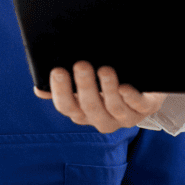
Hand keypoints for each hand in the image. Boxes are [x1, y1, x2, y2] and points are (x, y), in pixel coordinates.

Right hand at [35, 61, 166, 133]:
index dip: (61, 91)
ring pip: (113, 107)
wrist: (145, 88)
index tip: (58, 70)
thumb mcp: (87, 85)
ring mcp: (124, 117)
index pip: (67, 106)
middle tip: (81, 64)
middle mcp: (102, 119)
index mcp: (83, 113)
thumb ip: (65, 87)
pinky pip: (137, 106)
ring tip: (104, 70)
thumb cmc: (108, 84)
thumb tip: (39, 90)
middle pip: (90, 107)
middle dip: (84, 86)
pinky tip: (124, 86)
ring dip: (107, 89)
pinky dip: (130, 97)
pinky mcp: (144, 110)